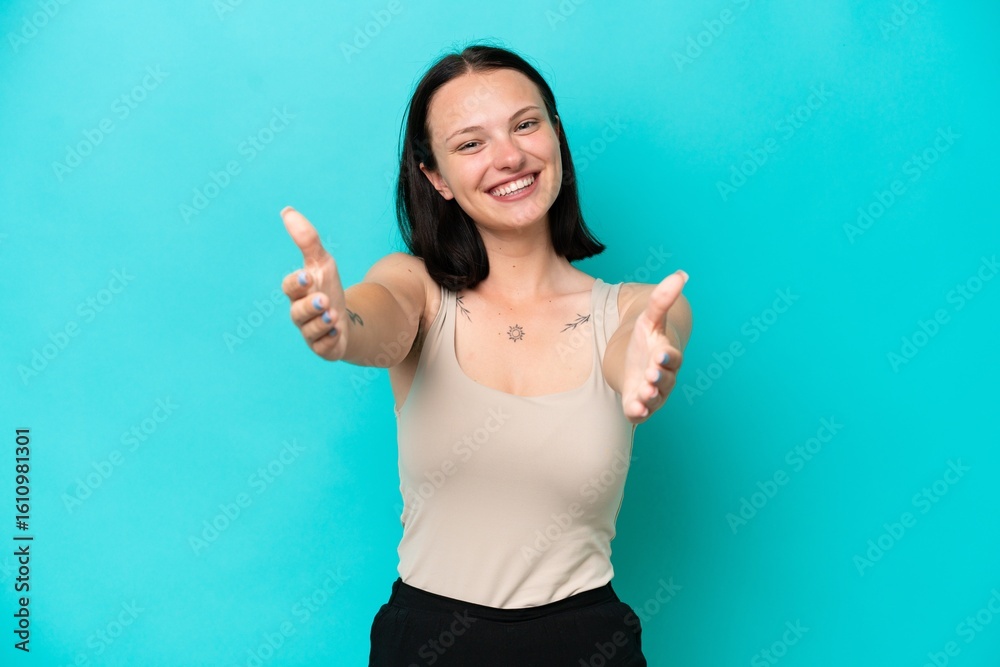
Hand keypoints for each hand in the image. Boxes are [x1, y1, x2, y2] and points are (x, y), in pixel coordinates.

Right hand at [280, 206, 348, 360]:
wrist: (343, 319)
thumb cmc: (327, 287)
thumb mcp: (322, 262)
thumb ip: (307, 240)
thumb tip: (287, 211)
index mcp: (298, 292)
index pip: (291, 287)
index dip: (297, 283)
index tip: (308, 277)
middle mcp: (300, 313)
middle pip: (297, 311)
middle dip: (310, 305)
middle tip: (324, 299)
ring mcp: (310, 332)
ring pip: (310, 330)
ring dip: (321, 322)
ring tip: (333, 314)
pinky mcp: (323, 347)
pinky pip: (323, 347)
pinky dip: (329, 340)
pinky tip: (337, 332)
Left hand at [621, 270, 688, 423]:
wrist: (634, 361)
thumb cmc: (646, 340)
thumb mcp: (649, 319)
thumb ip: (661, 300)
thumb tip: (680, 275)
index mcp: (667, 355)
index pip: (672, 357)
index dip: (667, 357)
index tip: (661, 353)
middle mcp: (663, 376)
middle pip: (665, 379)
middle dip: (659, 377)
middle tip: (651, 374)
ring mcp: (652, 392)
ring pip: (655, 397)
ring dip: (650, 396)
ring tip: (644, 392)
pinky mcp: (638, 404)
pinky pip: (641, 411)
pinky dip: (638, 411)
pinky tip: (634, 410)